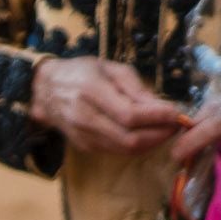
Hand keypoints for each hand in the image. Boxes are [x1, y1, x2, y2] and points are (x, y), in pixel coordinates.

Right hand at [30, 59, 189, 155]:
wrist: (43, 88)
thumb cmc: (80, 72)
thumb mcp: (109, 68)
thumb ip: (136, 87)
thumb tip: (163, 107)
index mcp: (91, 90)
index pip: (130, 115)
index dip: (158, 118)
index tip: (177, 114)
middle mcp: (84, 116)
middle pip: (130, 138)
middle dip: (160, 135)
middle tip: (175, 125)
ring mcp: (82, 135)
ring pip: (125, 149)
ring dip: (151, 143)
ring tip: (164, 130)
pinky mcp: (83, 146)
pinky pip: (116, 151)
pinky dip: (136, 146)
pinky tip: (145, 135)